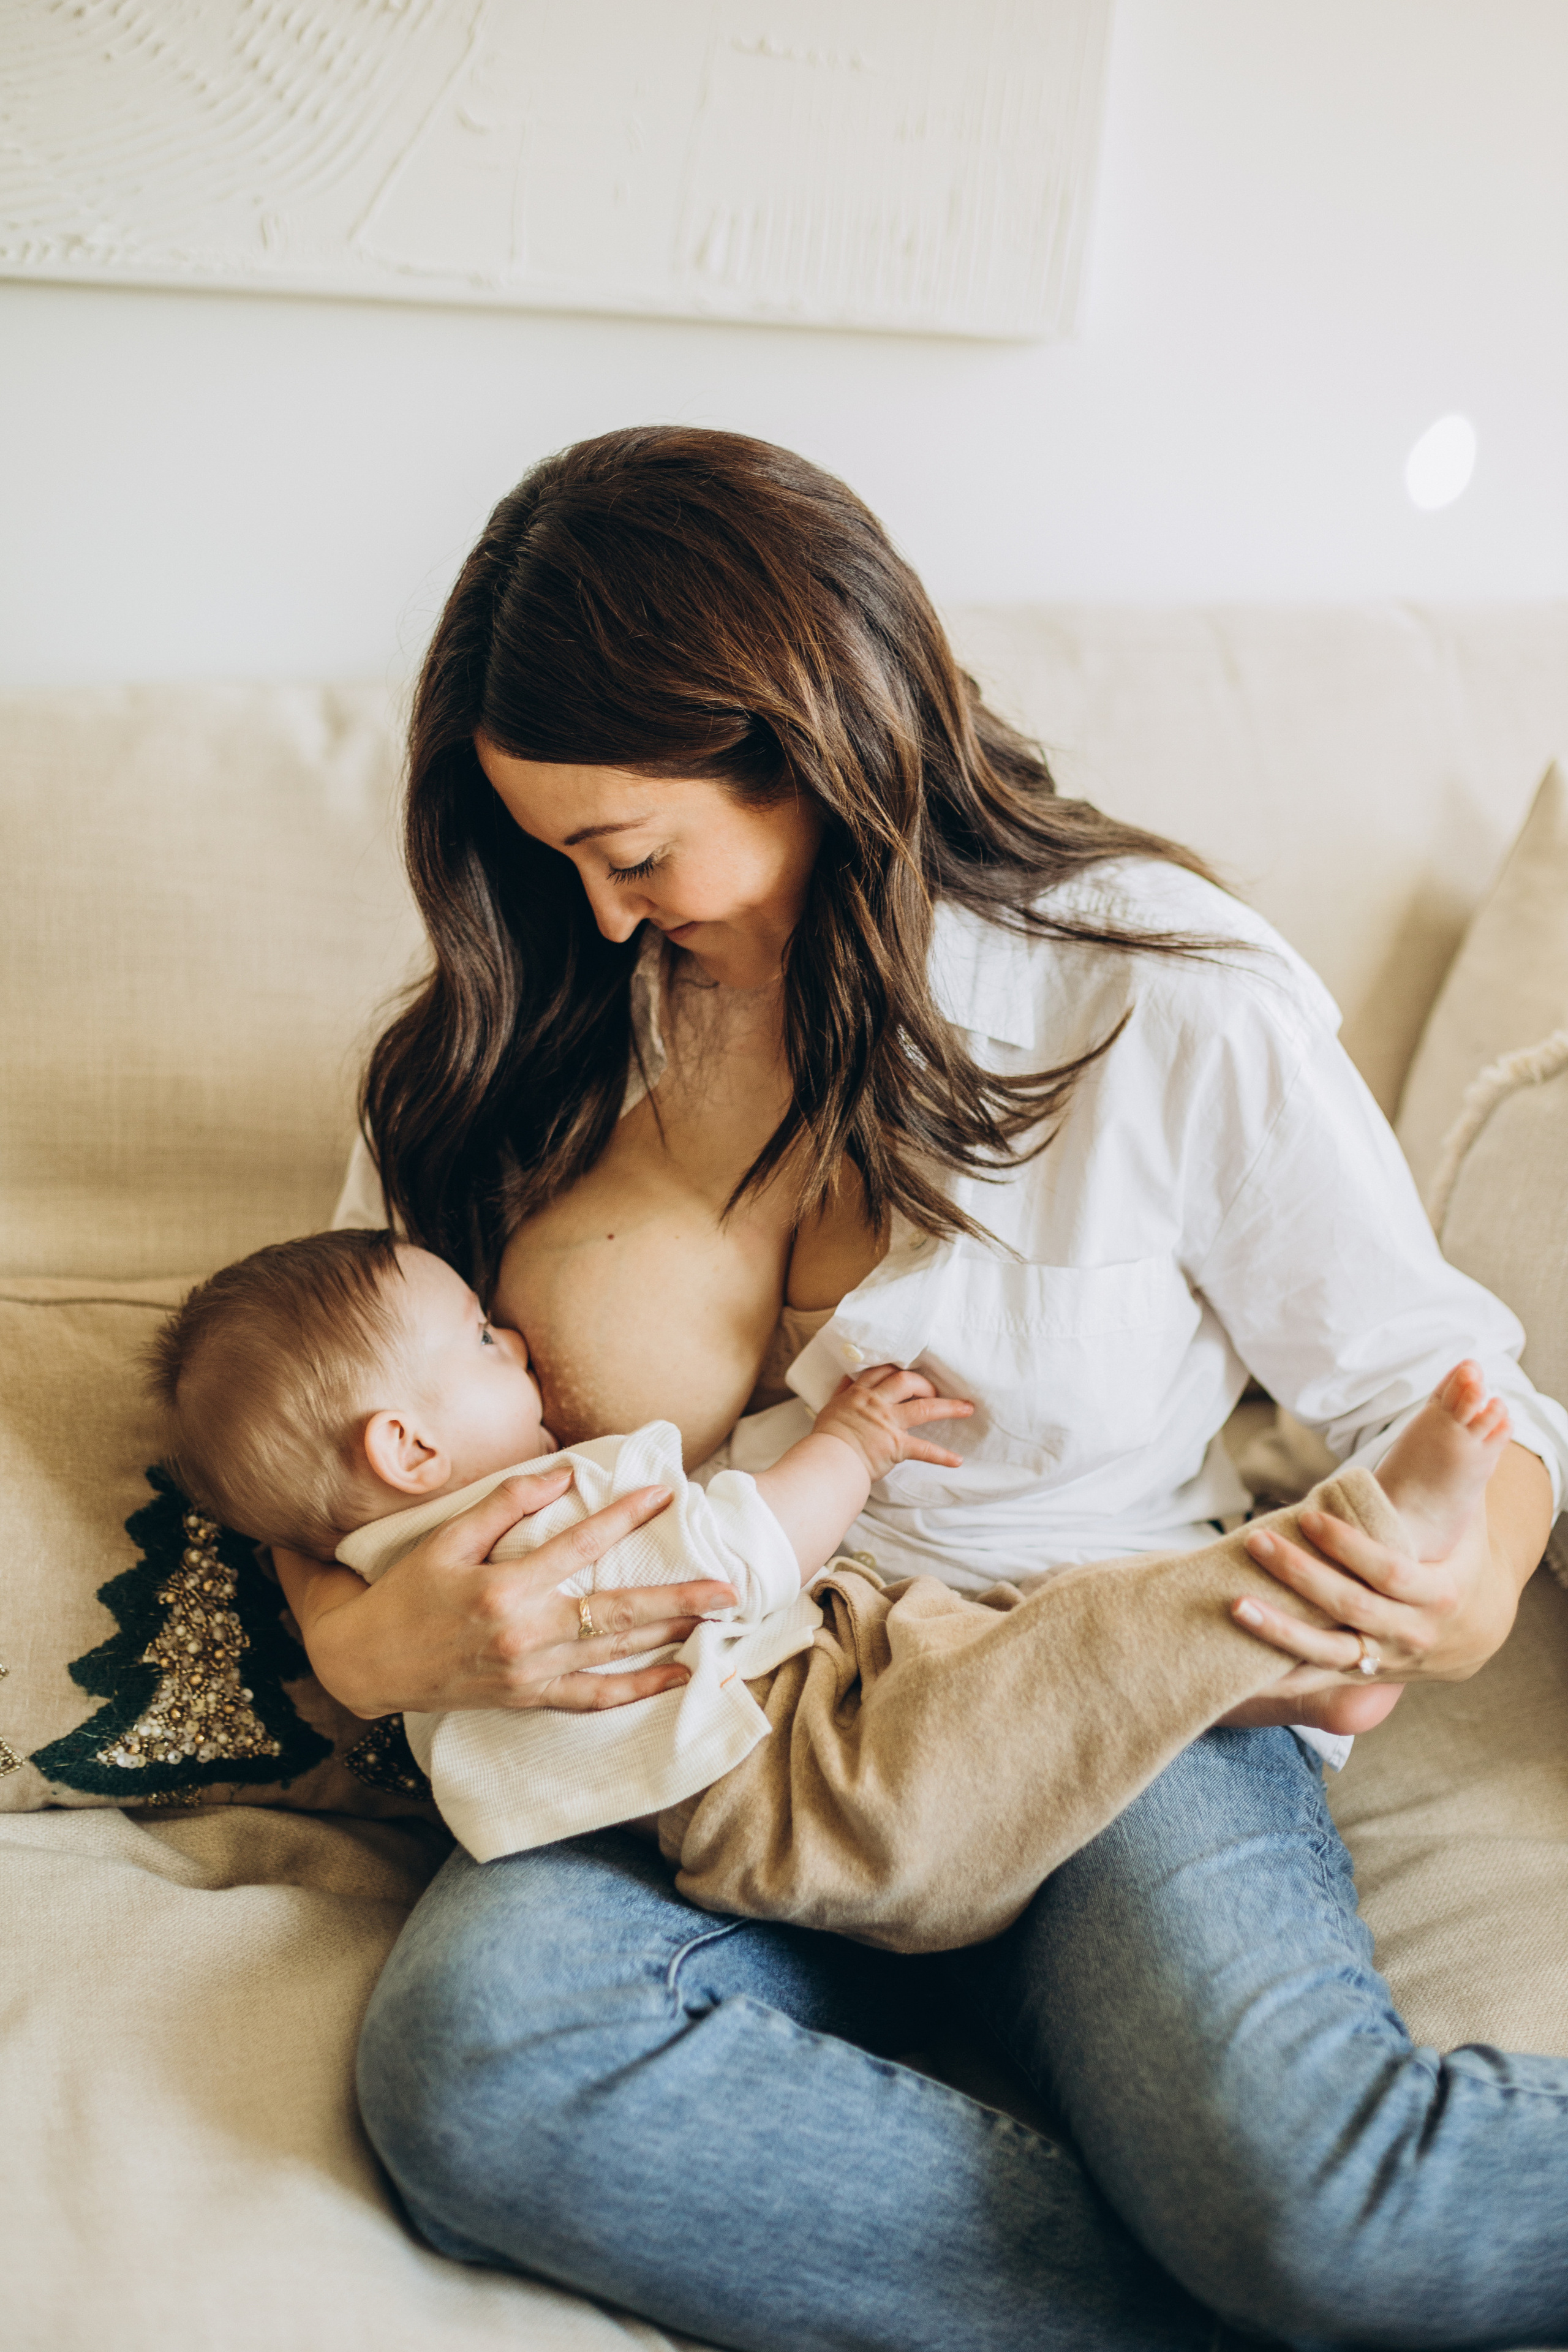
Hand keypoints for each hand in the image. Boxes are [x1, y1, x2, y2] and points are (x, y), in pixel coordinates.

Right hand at [273, 1467, 736, 1718]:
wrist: (367, 1663)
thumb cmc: (406, 1593)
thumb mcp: (446, 1539)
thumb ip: (505, 1505)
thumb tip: (562, 1475)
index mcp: (503, 1588)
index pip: (581, 1546)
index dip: (626, 1517)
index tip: (667, 1493)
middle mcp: (524, 1635)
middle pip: (617, 1613)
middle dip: (678, 1599)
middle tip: (729, 1587)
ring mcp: (530, 1673)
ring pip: (615, 1654)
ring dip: (671, 1637)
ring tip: (718, 1621)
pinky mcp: (529, 1698)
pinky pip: (594, 1698)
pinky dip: (639, 1690)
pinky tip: (679, 1678)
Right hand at [813, 1364, 972, 1483]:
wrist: (827, 1461)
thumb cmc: (826, 1439)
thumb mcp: (830, 1407)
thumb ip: (842, 1393)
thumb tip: (847, 1378)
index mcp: (859, 1394)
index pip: (883, 1372)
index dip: (899, 1371)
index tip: (909, 1374)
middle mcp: (876, 1403)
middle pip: (907, 1380)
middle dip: (924, 1384)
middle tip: (934, 1391)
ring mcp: (888, 1423)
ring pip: (924, 1408)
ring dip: (949, 1407)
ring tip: (967, 1408)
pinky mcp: (896, 1446)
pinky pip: (925, 1449)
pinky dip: (942, 1456)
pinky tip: (957, 1460)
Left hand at [1222, 1442, 1551, 1710]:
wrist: (1477, 1628)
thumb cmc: (1463, 1555)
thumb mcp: (1469, 1514)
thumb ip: (1466, 1455)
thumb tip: (1475, 1381)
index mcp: (1440, 1593)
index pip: (1389, 1570)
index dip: (1347, 1546)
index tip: (1308, 1514)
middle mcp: (1413, 1633)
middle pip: (1351, 1606)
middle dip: (1301, 1575)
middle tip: (1256, 1541)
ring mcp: (1387, 1658)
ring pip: (1331, 1653)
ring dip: (1280, 1631)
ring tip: (1235, 1604)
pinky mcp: (1365, 1675)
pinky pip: (1320, 1681)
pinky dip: (1284, 1675)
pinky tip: (1243, 1669)